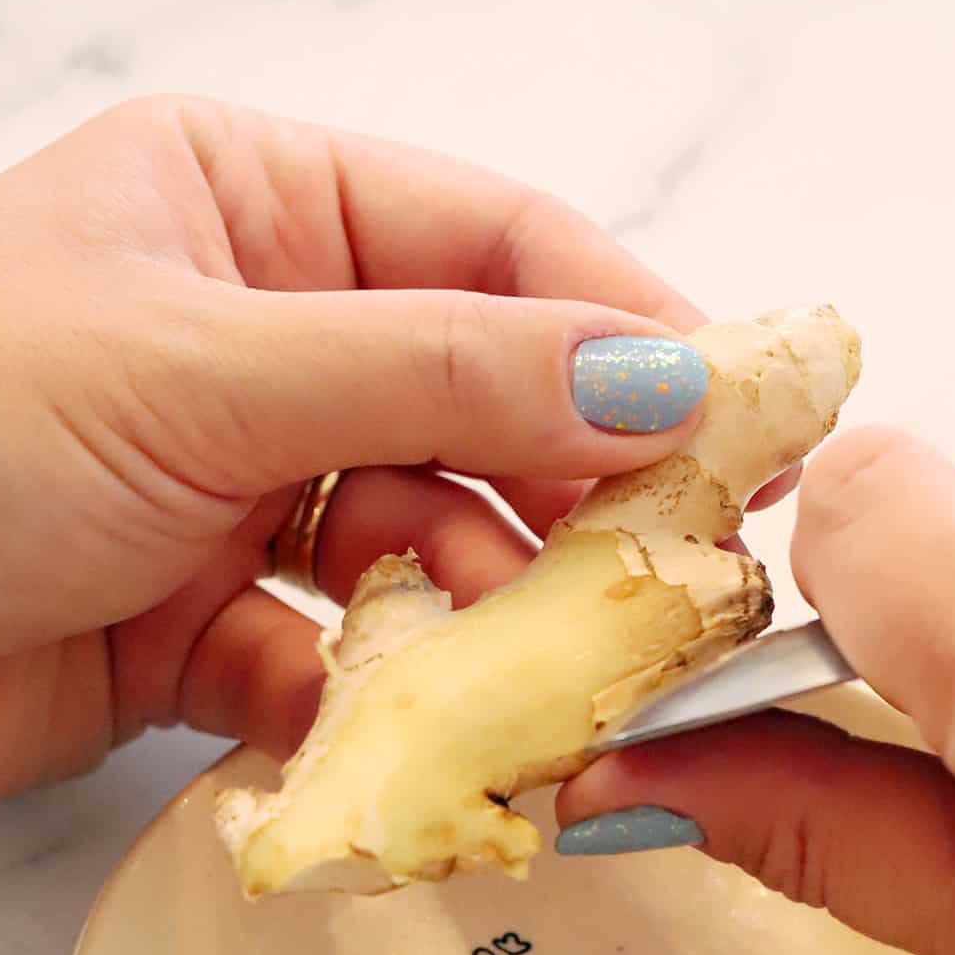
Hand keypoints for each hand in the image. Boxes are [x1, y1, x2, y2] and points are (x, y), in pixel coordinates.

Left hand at [0, 96, 793, 806]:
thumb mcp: (210, 365)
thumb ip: (446, 371)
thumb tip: (664, 371)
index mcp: (257, 206)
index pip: (495, 253)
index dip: (629, 336)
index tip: (744, 427)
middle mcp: (262, 337)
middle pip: (480, 413)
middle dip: (568, 505)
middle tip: (671, 586)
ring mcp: (242, 487)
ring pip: (423, 552)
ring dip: (474, 626)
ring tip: (537, 691)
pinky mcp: (211, 623)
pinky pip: (341, 659)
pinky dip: (373, 708)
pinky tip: (397, 748)